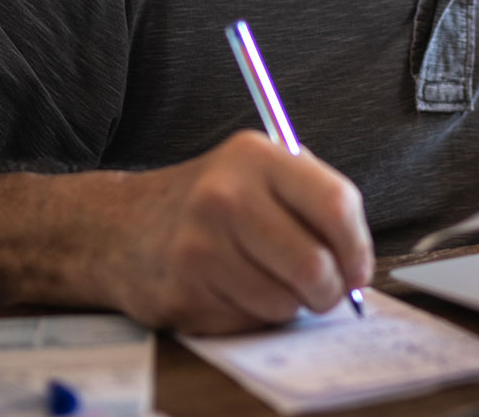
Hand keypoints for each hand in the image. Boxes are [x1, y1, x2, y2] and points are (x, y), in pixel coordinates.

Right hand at [108, 130, 373, 332]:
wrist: (120, 227)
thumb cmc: (208, 203)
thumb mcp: (256, 171)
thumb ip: (311, 200)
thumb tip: (356, 263)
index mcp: (255, 157)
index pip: (335, 204)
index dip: (357, 247)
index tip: (357, 268)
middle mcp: (225, 197)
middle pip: (315, 263)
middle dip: (331, 290)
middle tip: (326, 292)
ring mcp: (200, 247)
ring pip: (285, 301)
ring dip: (290, 305)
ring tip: (269, 283)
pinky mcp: (184, 292)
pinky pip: (249, 320)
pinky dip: (254, 315)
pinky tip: (233, 291)